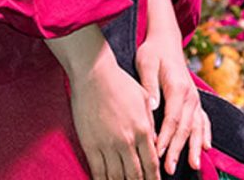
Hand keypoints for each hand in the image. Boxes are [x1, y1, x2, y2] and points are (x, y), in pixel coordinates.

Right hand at [47, 26, 158, 178]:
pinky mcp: (90, 143)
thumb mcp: (144, 99)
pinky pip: (98, 170)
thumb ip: (151, 122)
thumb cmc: (120, 82)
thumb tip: (154, 141)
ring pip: (117, 176)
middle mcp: (126, 141)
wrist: (93, 74)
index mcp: (142, 130)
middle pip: (136, 175)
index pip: (152, 165)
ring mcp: (107, 144)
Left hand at [137, 33, 210, 174]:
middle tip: (169, 168)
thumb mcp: (146, 64)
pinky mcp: (195, 100)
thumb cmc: (153, 53)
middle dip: (178, 150)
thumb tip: (152, 107)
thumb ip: (149, 86)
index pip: (172, 119)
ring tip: (192, 165)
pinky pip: (204, 120)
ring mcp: (195, 99)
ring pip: (197, 127)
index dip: (166, 138)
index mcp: (177, 88)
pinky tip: (206, 148)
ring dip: (194, 147)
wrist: (166, 41)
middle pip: (185, 128)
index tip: (156, 153)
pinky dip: (205, 134)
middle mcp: (190, 96)